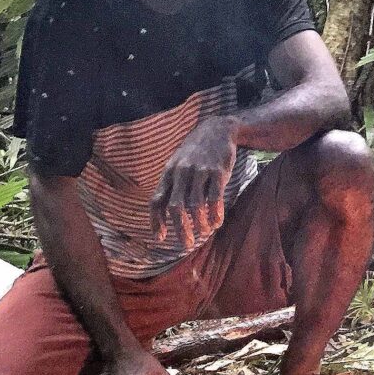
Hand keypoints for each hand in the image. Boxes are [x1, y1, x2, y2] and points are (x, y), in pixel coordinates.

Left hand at [150, 116, 235, 248]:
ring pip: (195, 205)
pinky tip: (217, 223)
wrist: (217, 130)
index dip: (156, 221)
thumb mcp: (177, 165)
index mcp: (168, 173)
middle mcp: (181, 172)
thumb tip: (163, 214)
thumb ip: (171, 187)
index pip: (156, 201)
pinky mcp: (217, 171)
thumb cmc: (195, 154)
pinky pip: (215, 198)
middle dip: (180, 229)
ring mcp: (199, 171)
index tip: (160, 238)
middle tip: (187, 244)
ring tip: (205, 232)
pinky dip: (215, 214)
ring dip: (200, 224)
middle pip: (175, 207)